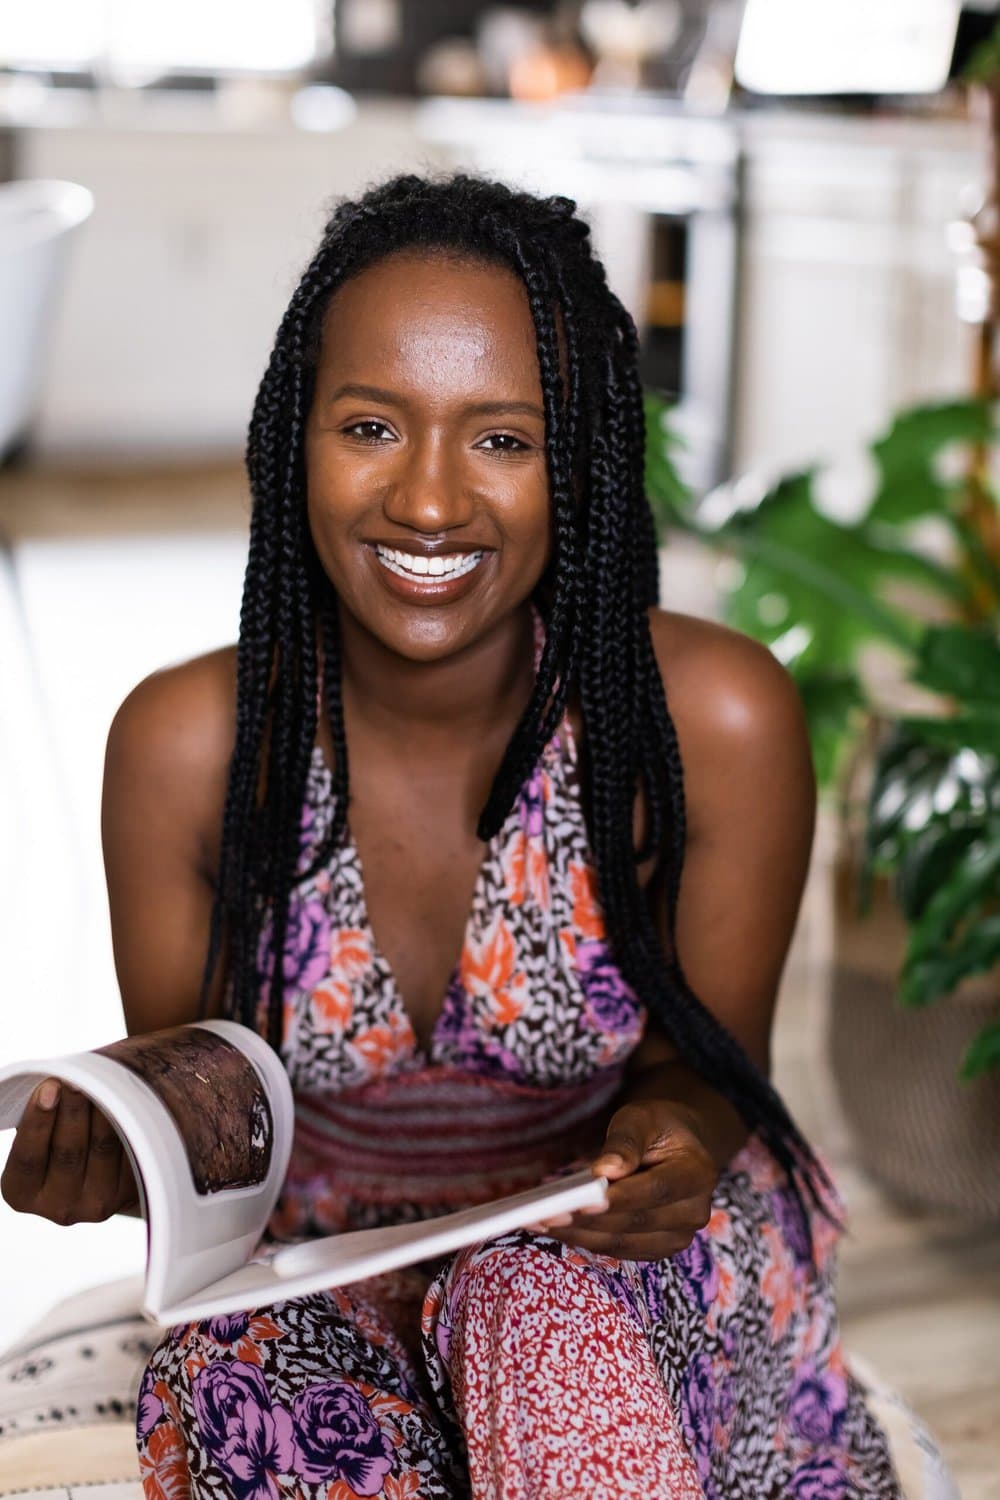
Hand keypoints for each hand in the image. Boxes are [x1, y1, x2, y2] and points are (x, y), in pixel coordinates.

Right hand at [1, 1079, 139, 1224]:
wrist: (102, 1174)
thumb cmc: (60, 1141)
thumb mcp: (41, 1139)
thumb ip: (44, 1117)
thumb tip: (54, 1082)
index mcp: (23, 1191)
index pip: (28, 1157)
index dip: (38, 1121)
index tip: (48, 1087)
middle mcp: (58, 1206)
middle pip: (68, 1152)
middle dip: (73, 1109)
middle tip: (78, 1077)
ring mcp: (95, 1204)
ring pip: (102, 1147)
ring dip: (104, 1109)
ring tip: (104, 1079)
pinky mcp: (128, 1193)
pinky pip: (130, 1148)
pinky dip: (129, 1120)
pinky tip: (127, 1096)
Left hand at [533, 1099, 718, 1259]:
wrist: (678, 1146)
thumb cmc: (657, 1127)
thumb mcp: (642, 1117)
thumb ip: (625, 1141)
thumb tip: (605, 1170)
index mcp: (698, 1173)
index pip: (656, 1191)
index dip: (619, 1199)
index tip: (582, 1201)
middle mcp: (694, 1212)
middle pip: (636, 1222)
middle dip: (587, 1220)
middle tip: (544, 1214)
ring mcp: (678, 1236)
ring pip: (623, 1243)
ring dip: (580, 1235)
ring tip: (540, 1223)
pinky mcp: (657, 1247)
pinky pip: (619, 1250)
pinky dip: (586, 1240)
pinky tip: (558, 1229)